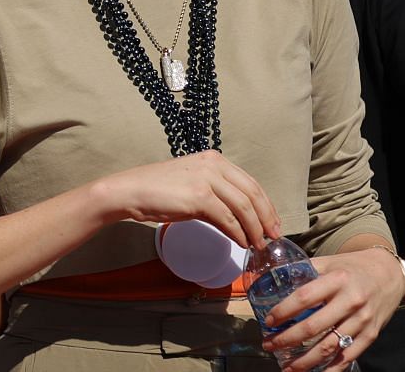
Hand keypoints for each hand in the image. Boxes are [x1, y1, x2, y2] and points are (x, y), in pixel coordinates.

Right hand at [94, 150, 280, 250]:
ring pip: (244, 208)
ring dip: (255, 229)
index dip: (266, 205)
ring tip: (257, 244)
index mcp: (214, 159)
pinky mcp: (199, 197)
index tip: (272, 222)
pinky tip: (242, 242)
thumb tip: (237, 217)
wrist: (131, 191)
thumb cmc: (158, 189)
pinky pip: (228, 219)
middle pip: (252, 194)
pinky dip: (239, 234)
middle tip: (273, 236)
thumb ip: (215, 192)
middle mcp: (214, 164)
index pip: (251, 182)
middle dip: (266, 218)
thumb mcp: (192, 182)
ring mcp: (207, 179)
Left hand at [262, 247, 404, 369]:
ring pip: (329, 346)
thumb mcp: (329, 262)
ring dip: (305, 360)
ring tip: (287, 367)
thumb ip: (304, 271)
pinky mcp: (371, 335)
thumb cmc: (352, 268)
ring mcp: (362, 320)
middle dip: (287, 339)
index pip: (304, 298)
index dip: (283, 311)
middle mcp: (351, 301)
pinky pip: (349, 356)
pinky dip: (332, 368)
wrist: (389, 274)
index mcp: (337, 280)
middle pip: (314, 327)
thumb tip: (271, 279)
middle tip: (269, 345)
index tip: (268, 321)